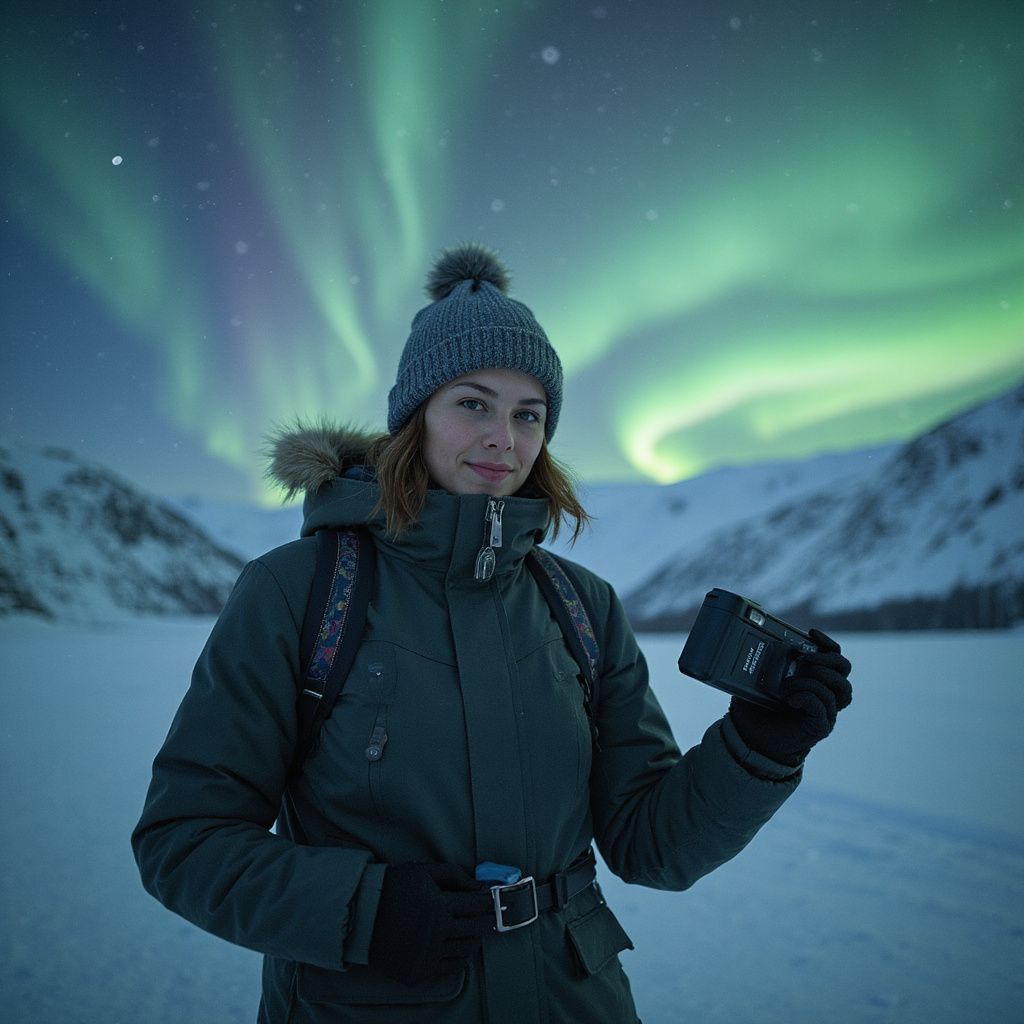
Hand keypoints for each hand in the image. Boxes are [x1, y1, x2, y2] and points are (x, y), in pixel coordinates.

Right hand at [368, 863, 492, 984]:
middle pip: (474, 929)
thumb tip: (479, 886)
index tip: (489, 900)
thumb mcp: (423, 871)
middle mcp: (435, 933)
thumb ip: (454, 875)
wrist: (361, 915)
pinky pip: (449, 968)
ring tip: (477, 932)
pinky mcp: (417, 972)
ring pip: (464, 950)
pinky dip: (460, 958)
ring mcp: (426, 956)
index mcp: (438, 906)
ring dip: (475, 940)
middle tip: (490, 917)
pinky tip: (461, 949)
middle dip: (486, 921)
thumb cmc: (393, 887)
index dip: (486, 902)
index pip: (475, 905)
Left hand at [728, 628, 851, 767]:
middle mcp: (825, 696)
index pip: (835, 660)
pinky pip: (823, 706)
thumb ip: (760, 664)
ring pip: (841, 690)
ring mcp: (825, 712)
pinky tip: (789, 698)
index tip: (811, 633)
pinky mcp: (820, 727)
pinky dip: (807, 697)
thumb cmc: (754, 711)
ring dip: (816, 680)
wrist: (751, 741)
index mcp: (815, 682)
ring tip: (790, 682)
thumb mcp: (755, 681)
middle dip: (828, 659)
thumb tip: (750, 642)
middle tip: (804, 658)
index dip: (829, 645)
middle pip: (844, 671)